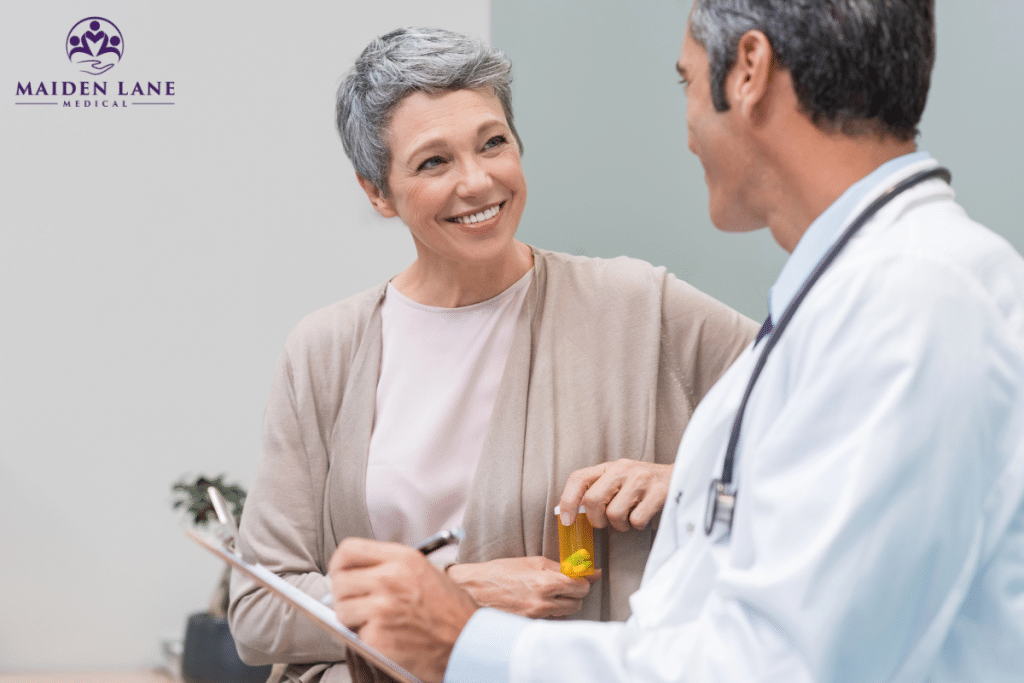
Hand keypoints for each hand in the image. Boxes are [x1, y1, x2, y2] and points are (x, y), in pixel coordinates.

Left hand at [328, 538, 476, 682]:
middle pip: (339, 581)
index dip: (340, 564)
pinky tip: (388, 637)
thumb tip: (356, 572)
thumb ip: (391, 566)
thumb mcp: (425, 571)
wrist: (469, 643)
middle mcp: (389, 579)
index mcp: (401, 558)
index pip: (348, 550)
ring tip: (376, 622)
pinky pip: (354, 634)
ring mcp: (382, 608)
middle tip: (359, 604)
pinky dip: (367, 639)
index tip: (341, 573)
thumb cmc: (451, 610)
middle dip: (344, 595)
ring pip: (341, 609)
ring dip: (353, 618)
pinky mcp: (378, 637)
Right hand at [447, 556, 598, 617]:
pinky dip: (550, 615)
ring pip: (566, 614)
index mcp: (546, 582)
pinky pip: (551, 622)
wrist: (475, 589)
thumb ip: (563, 567)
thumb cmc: (502, 572)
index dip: (581, 582)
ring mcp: (536, 617)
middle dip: (573, 594)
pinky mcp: (529, 626)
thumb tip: (593, 572)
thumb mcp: (533, 562)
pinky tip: (537, 605)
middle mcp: (543, 602)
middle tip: (561, 587)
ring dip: (562, 605)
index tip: (576, 579)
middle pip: (577, 603)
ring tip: (546, 595)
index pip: (581, 587)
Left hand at [559, 459, 672, 531]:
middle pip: (592, 500)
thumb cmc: (644, 485)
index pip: (579, 478)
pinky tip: (644, 516)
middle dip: (597, 520)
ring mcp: (641, 479)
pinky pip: (636, 520)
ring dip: (620, 525)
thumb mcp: (618, 481)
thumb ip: (597, 491)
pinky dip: (638, 525)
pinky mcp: (658, 492)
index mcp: (609, 467)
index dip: (568, 500)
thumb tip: (570, 513)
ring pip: (614, 514)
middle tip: (607, 522)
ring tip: (630, 518)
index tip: (567, 520)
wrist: (680, 477)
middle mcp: (623, 469)